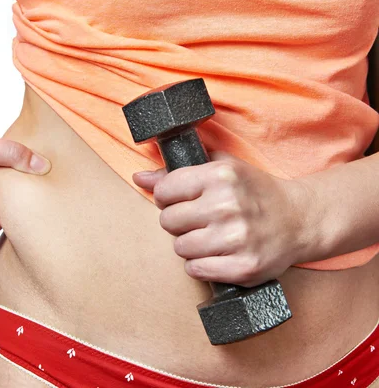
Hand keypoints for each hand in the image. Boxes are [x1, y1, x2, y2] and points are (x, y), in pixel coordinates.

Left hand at [132, 152, 316, 286]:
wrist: (301, 220)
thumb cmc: (255, 192)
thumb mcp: (222, 169)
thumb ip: (178, 171)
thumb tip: (139, 177)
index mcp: (220, 176)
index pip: (163, 191)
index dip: (168, 198)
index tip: (182, 200)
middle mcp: (227, 205)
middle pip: (168, 221)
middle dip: (179, 222)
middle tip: (200, 220)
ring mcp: (236, 238)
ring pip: (180, 248)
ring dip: (190, 245)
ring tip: (211, 237)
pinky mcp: (243, 267)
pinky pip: (195, 270)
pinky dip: (201, 265)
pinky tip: (217, 254)